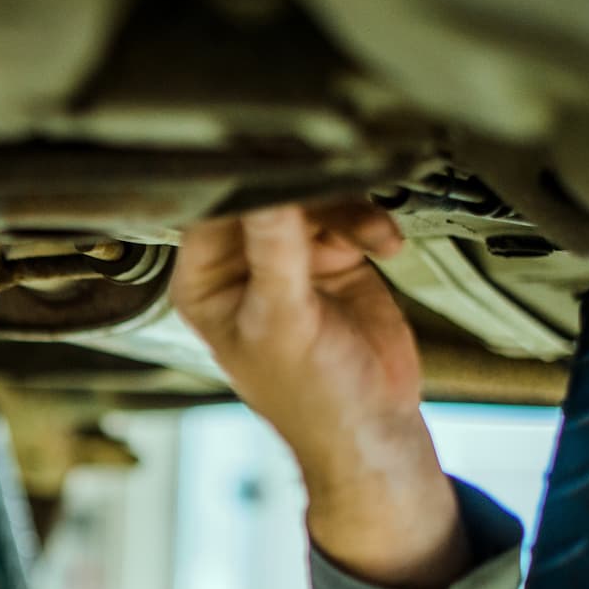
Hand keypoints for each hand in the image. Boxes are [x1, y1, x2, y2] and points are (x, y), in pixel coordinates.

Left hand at [171, 203, 469, 588]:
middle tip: (338, 184)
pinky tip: (384, 244)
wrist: (373, 426)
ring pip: (312, 197)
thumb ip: (276, 254)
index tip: (282, 162)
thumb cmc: (311, 398)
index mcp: (205, 284)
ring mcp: (289, 258)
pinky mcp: (332, 256)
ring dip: (347, 209)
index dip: (247, 184)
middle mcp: (240, 267)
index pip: (213, 212)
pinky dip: (369, 222)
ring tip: (370, 237)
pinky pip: (348, 214)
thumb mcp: (284, 321)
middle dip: (308, 190)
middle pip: (267, 193)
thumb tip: (269, 193)